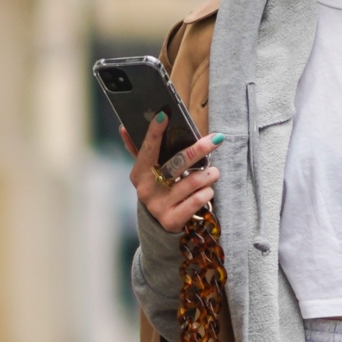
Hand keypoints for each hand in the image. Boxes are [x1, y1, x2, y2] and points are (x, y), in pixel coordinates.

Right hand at [123, 117, 222, 235]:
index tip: (164, 115)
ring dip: (209, 175)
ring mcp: (158, 206)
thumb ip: (141, 150)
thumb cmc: (158, 190)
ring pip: (193, 182)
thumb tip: (124, 127)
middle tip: (217, 139)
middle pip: (176, 164)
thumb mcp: (148, 172)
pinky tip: (206, 191)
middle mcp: (146, 190)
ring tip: (213, 172)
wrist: (158, 227)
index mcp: (139, 173)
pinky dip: (207, 192)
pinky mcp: (172, 220)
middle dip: (199, 150)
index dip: (154, 132)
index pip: (147, 149)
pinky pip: (198, 200)